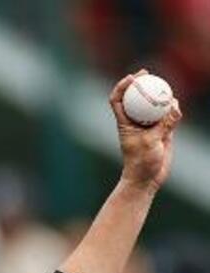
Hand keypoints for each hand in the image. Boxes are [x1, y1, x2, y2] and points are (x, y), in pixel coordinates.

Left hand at [109, 69, 182, 191]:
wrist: (146, 178)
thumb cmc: (141, 162)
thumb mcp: (151, 142)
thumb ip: (164, 124)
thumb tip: (175, 106)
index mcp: (125, 122)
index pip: (117, 100)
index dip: (121, 86)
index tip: (132, 78)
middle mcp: (135, 121)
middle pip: (135, 98)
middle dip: (140, 83)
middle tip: (148, 73)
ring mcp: (149, 125)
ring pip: (153, 105)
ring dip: (158, 96)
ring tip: (166, 92)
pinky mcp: (162, 131)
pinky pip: (167, 115)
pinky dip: (172, 109)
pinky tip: (176, 105)